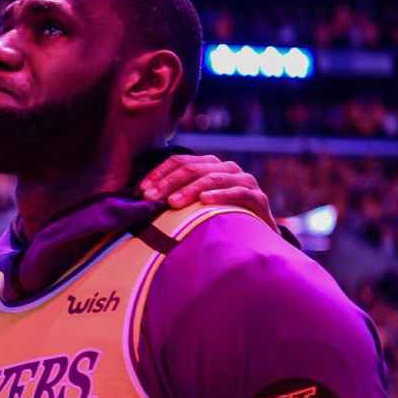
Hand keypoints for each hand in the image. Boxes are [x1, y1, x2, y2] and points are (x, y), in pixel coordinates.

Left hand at [140, 154, 277, 232]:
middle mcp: (227, 168)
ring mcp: (244, 181)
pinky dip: (220, 195)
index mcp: (210, 165)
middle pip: (193, 168)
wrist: (257, 237)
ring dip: (190, 189)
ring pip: (213, 178)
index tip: (141, 190)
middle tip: (151, 198)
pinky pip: (238, 193)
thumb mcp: (195, 205)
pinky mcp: (258, 198)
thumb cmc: (218, 219)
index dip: (159, 173)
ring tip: (172, 202)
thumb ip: (174, 197)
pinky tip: (204, 201)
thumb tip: (139, 198)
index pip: (180, 161)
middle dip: (169, 182)